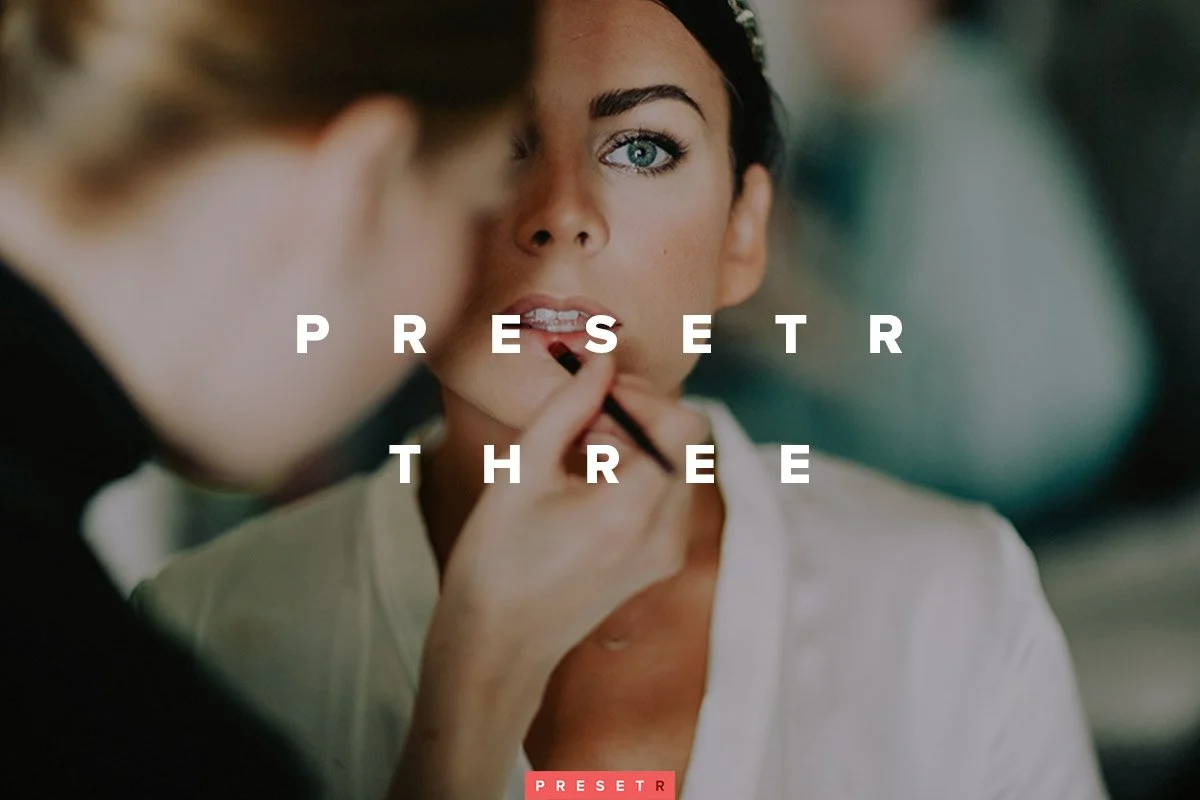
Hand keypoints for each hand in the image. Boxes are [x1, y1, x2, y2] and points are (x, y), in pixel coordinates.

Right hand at [437, 352, 707, 673]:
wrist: (498, 644)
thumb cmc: (496, 560)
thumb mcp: (521, 471)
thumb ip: (568, 407)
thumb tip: (602, 356)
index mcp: (630, 512)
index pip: (683, 425)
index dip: (643, 397)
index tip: (597, 393)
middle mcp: (664, 534)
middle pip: (683, 441)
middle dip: (635, 416)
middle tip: (578, 418)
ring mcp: (669, 551)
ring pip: (677, 463)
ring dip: (635, 441)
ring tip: (575, 450)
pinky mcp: (663, 560)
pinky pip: (668, 492)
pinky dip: (636, 470)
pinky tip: (587, 478)